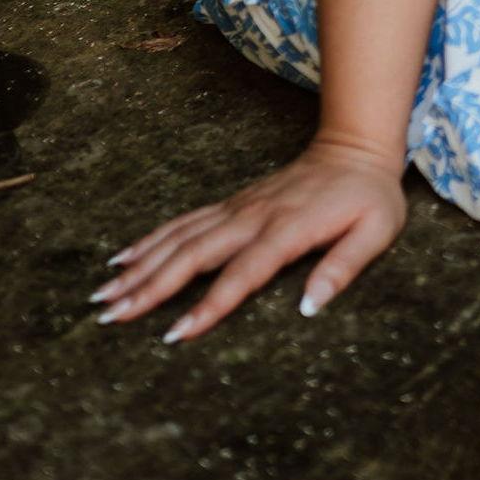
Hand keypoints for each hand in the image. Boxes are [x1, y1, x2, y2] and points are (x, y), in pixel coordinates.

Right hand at [94, 136, 408, 341]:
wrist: (355, 147)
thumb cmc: (369, 196)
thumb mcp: (376, 230)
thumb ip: (343, 267)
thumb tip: (309, 307)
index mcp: (287, 230)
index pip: (241, 274)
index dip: (209, 305)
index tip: (175, 332)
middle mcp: (252, 217)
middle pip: (193, 255)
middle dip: (150, 287)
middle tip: (111, 315)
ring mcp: (237, 208)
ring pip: (179, 238)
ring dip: (140, 266)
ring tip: (103, 294)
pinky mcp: (230, 204)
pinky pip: (183, 222)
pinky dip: (150, 240)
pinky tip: (122, 258)